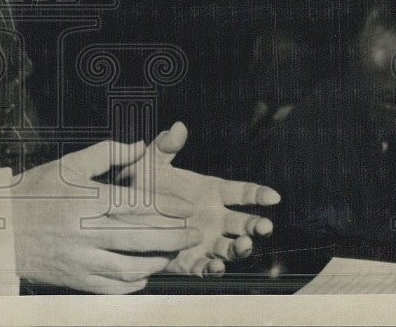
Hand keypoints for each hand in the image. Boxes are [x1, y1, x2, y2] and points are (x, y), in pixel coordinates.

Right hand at [10, 139, 202, 293]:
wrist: (2, 230)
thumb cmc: (36, 192)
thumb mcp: (67, 165)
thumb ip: (107, 153)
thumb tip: (141, 146)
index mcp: (85, 201)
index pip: (136, 205)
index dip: (166, 207)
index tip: (186, 208)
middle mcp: (85, 233)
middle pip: (141, 238)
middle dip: (174, 237)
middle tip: (194, 234)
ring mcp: (81, 260)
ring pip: (132, 266)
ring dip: (159, 260)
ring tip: (174, 252)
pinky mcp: (77, 280)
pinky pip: (115, 287)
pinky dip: (136, 281)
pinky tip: (146, 271)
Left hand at [123, 122, 280, 276]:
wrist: (121, 214)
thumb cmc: (141, 184)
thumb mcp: (151, 162)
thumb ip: (166, 146)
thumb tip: (178, 127)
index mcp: (212, 192)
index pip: (243, 193)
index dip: (259, 194)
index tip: (273, 197)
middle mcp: (215, 217)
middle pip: (243, 223)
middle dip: (256, 225)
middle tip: (264, 226)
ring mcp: (206, 240)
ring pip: (232, 247)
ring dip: (241, 247)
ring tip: (244, 244)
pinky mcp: (191, 260)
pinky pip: (207, 267)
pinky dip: (215, 268)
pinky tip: (218, 266)